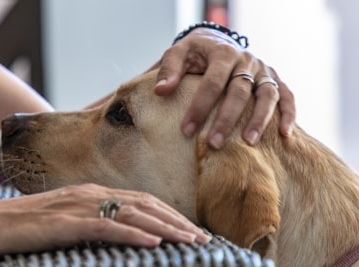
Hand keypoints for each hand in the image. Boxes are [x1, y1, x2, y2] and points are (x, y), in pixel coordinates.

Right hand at [0, 184, 209, 258]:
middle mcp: (94, 194)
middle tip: (202, 237)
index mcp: (95, 192)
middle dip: (177, 221)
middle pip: (146, 204)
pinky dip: (134, 234)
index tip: (189, 228)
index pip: (142, 199)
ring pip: (134, 214)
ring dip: (165, 228)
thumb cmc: (29, 223)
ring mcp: (83, 206)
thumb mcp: (70, 217)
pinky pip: (108, 227)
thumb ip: (96, 219)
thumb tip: (121, 229)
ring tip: (190, 241)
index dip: (169, 213)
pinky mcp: (70, 222)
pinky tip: (154, 243)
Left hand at [154, 28, 295, 147]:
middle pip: (239, 92)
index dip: (199, 107)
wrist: (217, 41)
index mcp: (222, 53)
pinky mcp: (274, 78)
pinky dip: (289, 113)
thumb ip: (169, 69)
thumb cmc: (195, 53)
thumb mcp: (179, 53)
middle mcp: (246, 60)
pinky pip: (287, 95)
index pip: (212, 83)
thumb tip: (161, 91)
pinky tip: (285, 135)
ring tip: (248, 143)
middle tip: (214, 144)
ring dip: (260, 120)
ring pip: (267, 94)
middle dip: (226, 119)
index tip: (187, 131)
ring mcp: (262, 69)